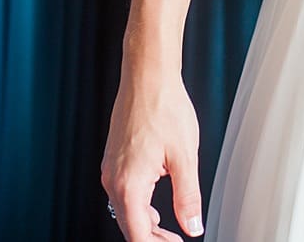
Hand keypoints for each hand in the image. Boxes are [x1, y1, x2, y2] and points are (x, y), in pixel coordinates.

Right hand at [104, 71, 204, 239]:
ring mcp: (109, 168)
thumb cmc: (165, 108)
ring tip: (169, 229)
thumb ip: (188, 197)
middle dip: (152, 238)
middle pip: (129, 226)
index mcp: (129, 184)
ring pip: (124, 209)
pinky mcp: (113, 159)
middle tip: (177, 240)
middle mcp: (112, 179)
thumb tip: (193, 226)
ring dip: (145, 223)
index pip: (138, 234)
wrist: (147, 77)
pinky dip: (138, 205)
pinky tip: (154, 204)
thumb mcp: (184, 157)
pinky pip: (121, 192)